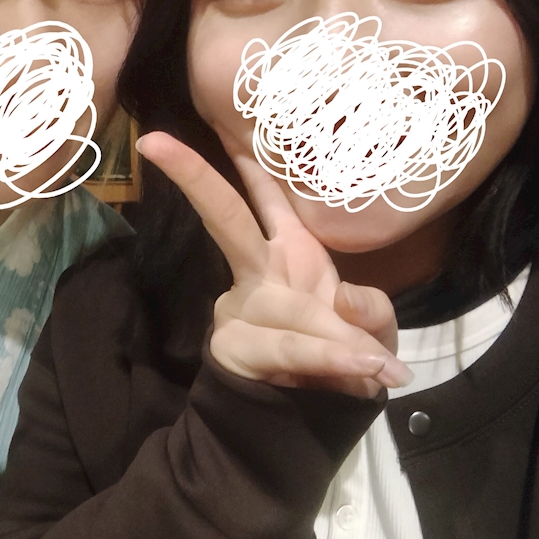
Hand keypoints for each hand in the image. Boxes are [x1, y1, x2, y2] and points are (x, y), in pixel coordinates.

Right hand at [136, 132, 411, 397]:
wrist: (308, 423)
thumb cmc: (343, 359)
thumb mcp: (371, 326)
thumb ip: (369, 308)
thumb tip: (338, 300)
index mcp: (289, 254)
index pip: (264, 199)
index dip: (247, 162)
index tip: (221, 115)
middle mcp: (258, 274)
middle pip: (226, 219)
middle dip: (197, 180)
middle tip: (157, 143)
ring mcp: (242, 311)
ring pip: (289, 309)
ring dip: (339, 341)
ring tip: (381, 365)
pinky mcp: (235, 350)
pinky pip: (291, 349)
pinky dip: (333, 359)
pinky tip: (370, 369)